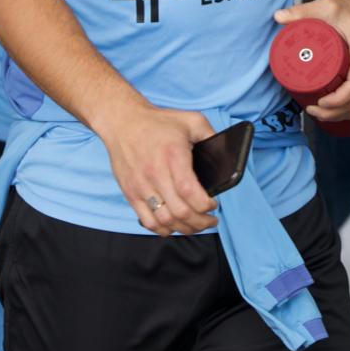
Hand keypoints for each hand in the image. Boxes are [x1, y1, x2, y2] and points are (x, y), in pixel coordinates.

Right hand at [92, 98, 217, 235]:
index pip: (190, 192)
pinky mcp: (131, 193)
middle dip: (201, 222)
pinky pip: (148, 221)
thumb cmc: (158, 122)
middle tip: (210, 220)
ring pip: (164, 221)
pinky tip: (174, 226)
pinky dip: (163, 229)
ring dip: (184, 229)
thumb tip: (226, 155)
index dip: (205, 205)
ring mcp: (141, 186)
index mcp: (173, 156)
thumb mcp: (191, 121)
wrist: (123, 122)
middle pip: (180, 211)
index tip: (214, 204)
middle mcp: (155, 173)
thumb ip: (211, 136)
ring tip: (196, 225)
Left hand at [272, 0, 349, 123]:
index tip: (319, 103)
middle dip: (336, 113)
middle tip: (313, 111)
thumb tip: (278, 17)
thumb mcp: (326, 6)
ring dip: (345, 114)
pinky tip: (340, 112)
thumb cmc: (349, 7)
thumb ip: (302, 12)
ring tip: (322, 114)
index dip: (337, 102)